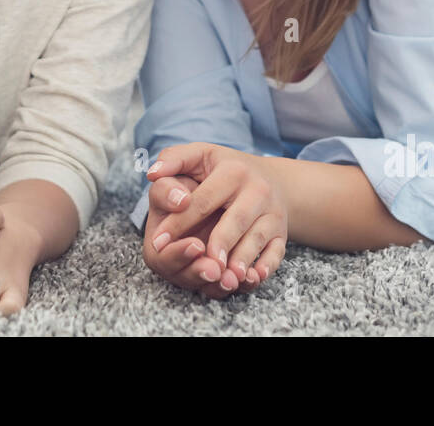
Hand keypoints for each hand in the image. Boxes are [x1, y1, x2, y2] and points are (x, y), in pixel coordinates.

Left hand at [146, 143, 287, 293]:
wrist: (270, 179)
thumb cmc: (224, 169)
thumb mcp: (200, 155)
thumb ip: (173, 159)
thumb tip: (152, 174)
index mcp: (233, 171)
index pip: (203, 200)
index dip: (179, 222)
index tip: (158, 242)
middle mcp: (257, 190)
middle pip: (236, 220)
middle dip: (219, 242)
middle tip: (202, 264)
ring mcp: (272, 213)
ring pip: (257, 238)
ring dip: (242, 259)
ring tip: (225, 278)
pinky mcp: (281, 233)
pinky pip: (277, 252)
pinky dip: (266, 266)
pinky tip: (252, 278)